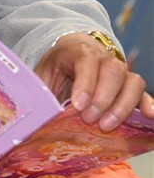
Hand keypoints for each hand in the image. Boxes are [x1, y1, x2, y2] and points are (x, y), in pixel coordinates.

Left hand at [35, 32, 153, 130]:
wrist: (71, 52)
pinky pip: (143, 93)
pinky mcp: (130, 86)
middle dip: (103, 98)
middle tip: (89, 119)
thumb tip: (34, 114)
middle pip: (113, 71)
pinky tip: (149, 118)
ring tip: (107, 126)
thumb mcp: (42, 74)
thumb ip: (41, 90)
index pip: (86, 61)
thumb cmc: (56, 67)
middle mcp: (104, 57)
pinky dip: (148, 104)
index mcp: (78, 50)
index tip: (77, 106)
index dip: (85, 83)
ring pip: (131, 82)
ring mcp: (120, 71)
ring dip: (122, 106)